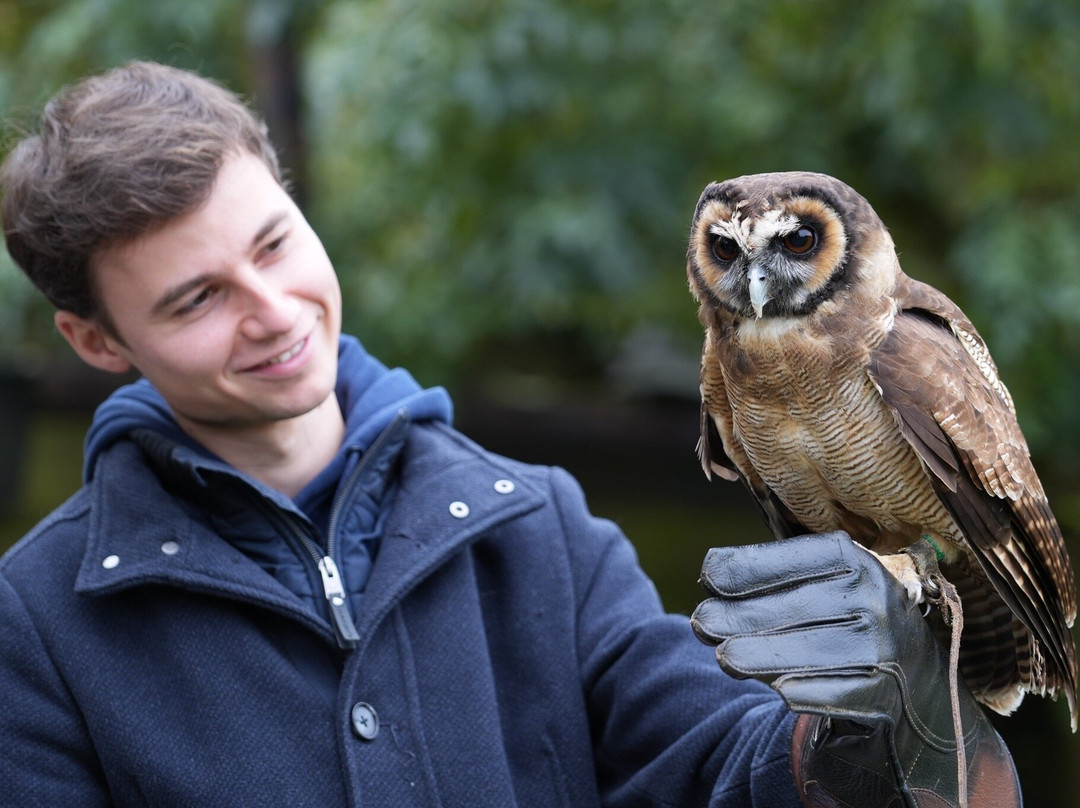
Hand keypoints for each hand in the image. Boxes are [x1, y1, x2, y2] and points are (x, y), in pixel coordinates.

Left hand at [690, 531, 1020, 807]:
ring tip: (724, 657)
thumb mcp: (822, 581)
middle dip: (737, 616)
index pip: (792, 560)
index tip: (707, 577)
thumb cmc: (848, 617)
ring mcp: (882, 648)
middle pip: (791, 608)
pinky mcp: (882, 694)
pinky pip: (825, 694)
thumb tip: (710, 575)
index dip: (746, 567)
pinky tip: (776, 687)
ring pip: (802, 653)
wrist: (917, 678)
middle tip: (699, 622)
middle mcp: (875, 599)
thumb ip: (771, 575)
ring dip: (755, 657)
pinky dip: (795, 691)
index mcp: (857, 560)